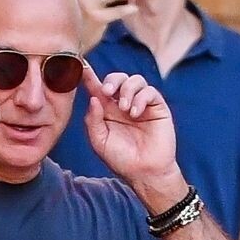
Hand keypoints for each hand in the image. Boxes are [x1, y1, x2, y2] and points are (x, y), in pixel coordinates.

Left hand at [82, 63, 183, 211]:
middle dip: (112, 80)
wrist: (145, 173)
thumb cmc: (121, 160)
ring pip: (135, 80)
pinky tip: (135, 113)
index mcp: (108, 110)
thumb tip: (94, 98)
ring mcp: (141, 104)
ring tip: (125, 109)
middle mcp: (124, 104)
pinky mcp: (157, 107)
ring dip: (127, 90)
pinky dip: (141, 98)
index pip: (98, 88)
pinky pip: (150, 92)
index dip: (89, 76)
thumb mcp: (99, 141)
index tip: (81, 67)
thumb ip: (93, 120)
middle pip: (118, 78)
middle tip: (107, 91)